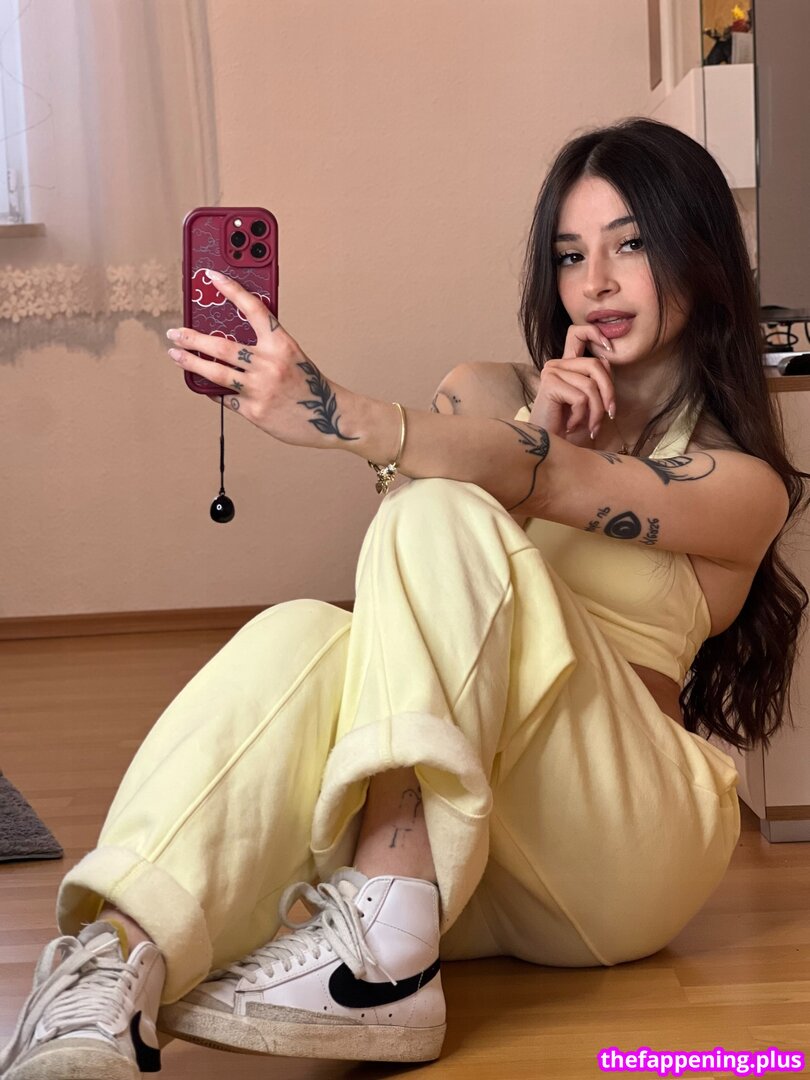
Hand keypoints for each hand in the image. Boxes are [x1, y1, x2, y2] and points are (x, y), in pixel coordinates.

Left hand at [166, 270, 357, 449]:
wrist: (332, 418)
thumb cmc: (310, 385)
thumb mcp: (293, 357)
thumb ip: (266, 349)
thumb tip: (230, 345)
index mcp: (282, 343)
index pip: (253, 309)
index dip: (231, 290)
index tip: (212, 277)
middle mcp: (269, 363)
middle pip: (222, 346)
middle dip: (193, 338)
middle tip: (176, 332)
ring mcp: (260, 388)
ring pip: (216, 372)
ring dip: (191, 363)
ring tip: (177, 355)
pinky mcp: (254, 411)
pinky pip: (225, 398)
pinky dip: (213, 390)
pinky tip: (204, 385)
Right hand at [528, 323, 615, 440]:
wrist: (549, 448)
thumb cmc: (568, 429)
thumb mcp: (590, 402)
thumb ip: (596, 380)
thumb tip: (607, 359)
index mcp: (566, 366)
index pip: (577, 334)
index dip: (595, 333)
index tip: (609, 348)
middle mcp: (557, 365)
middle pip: (596, 365)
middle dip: (609, 393)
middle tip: (610, 416)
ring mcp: (552, 372)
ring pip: (591, 385)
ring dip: (596, 412)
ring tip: (590, 428)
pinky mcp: (550, 384)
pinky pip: (581, 397)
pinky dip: (582, 416)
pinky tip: (570, 427)